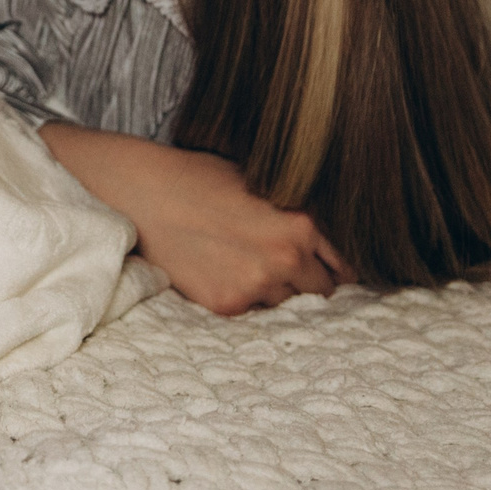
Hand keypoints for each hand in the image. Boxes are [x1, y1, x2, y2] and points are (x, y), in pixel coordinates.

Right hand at [40, 125, 350, 315]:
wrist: (146, 194)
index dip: (337, 268)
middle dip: (308, 282)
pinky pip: (252, 311)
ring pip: (286, 304)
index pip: (345, 267)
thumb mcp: (263, 184)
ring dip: (276, 292)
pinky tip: (223, 271)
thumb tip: (326, 242)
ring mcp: (256, 285)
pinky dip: (244, 297)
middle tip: (282, 266)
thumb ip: (298, 215)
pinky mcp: (227, 304)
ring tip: (246, 265)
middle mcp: (285, 259)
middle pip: (321, 292)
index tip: (329, 271)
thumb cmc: (201, 178)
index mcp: (301, 224)